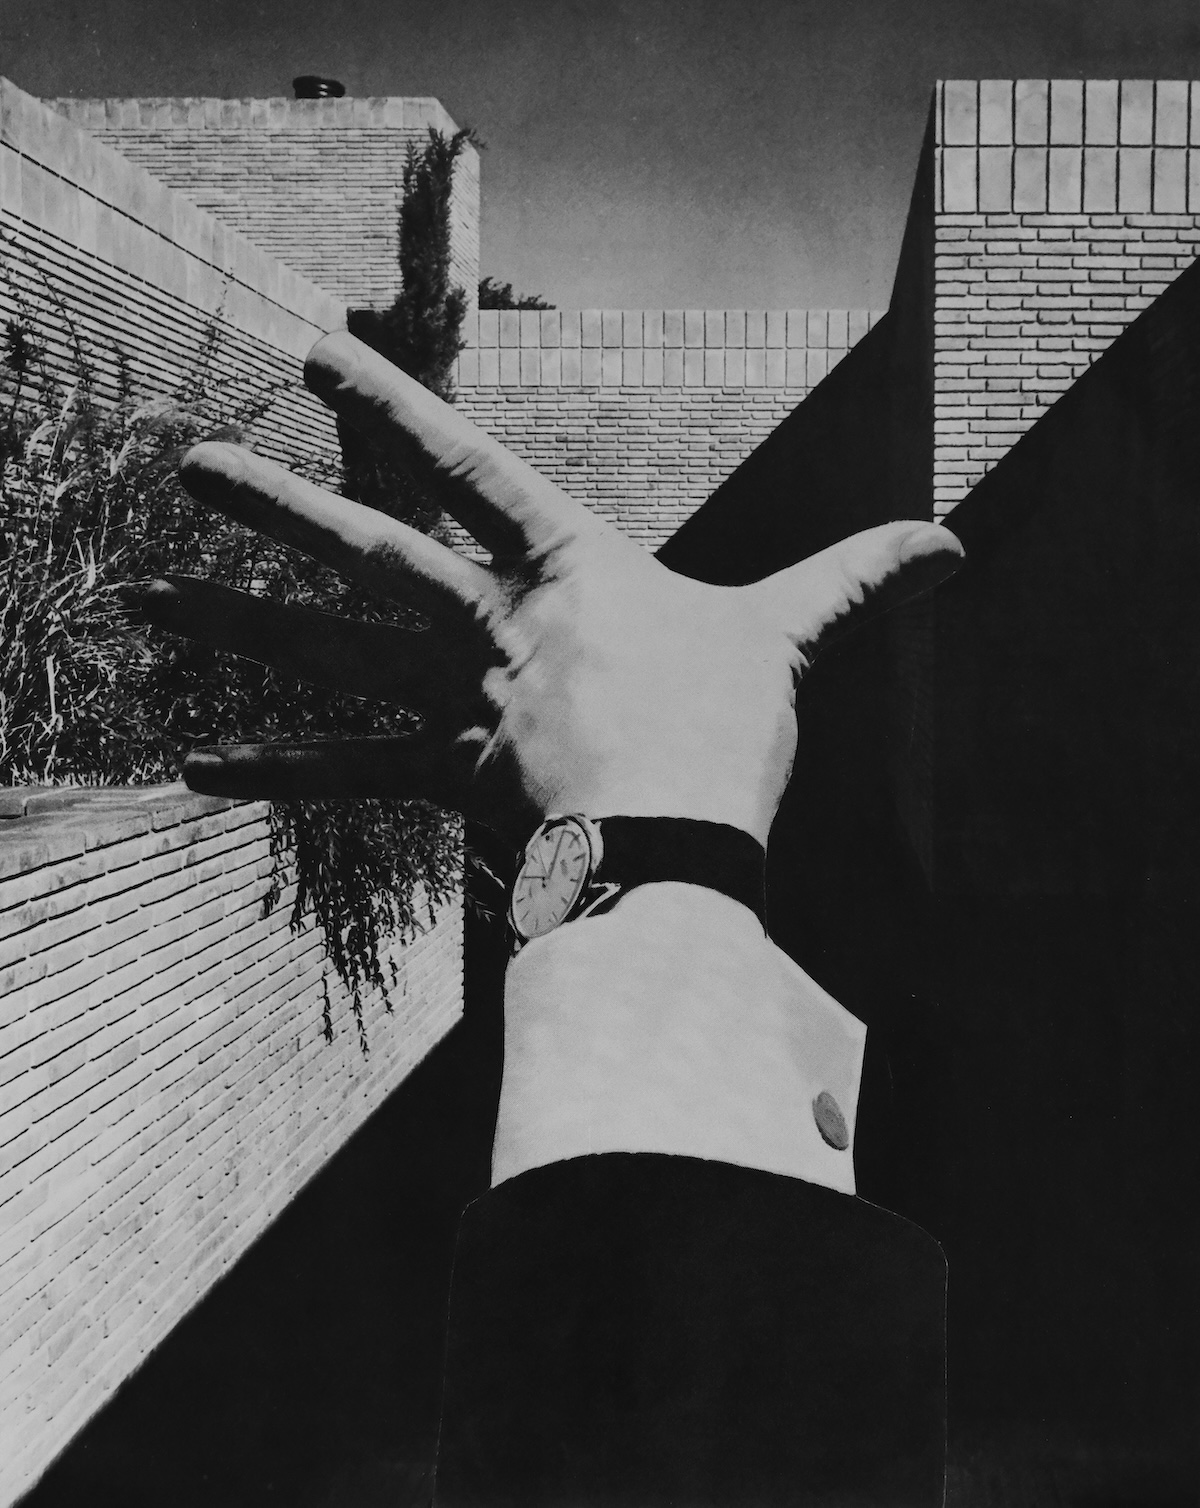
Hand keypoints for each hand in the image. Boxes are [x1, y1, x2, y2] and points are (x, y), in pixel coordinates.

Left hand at [137, 331, 961, 846]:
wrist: (686, 852)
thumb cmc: (731, 735)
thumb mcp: (793, 638)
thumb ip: (859, 580)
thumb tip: (957, 545)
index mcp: (567, 572)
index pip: (469, 466)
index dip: (394, 407)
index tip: (316, 360)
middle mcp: (493, 629)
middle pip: (370, 555)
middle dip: (275, 506)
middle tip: (182, 463)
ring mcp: (458, 708)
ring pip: (328, 655)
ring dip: (231, 623)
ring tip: (136, 599)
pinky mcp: (448, 786)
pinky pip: (348, 774)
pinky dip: (273, 769)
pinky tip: (192, 765)